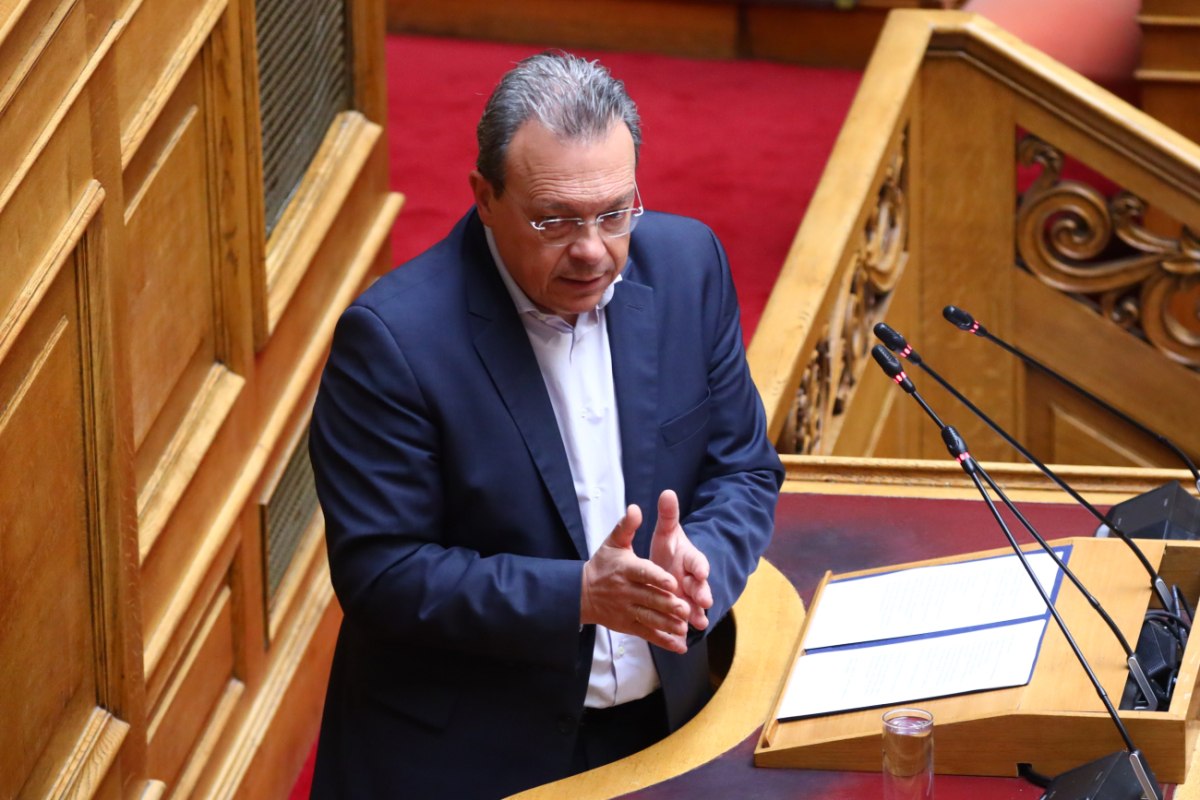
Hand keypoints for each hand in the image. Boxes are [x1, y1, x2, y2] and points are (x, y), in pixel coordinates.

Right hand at [581, 504, 692, 652]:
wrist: (581, 592)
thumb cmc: (602, 564)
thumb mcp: (613, 542)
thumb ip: (626, 526)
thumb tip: (636, 508)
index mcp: (625, 569)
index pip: (643, 573)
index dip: (657, 578)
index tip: (672, 582)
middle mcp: (625, 591)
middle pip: (649, 598)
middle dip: (667, 604)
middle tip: (685, 608)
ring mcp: (626, 610)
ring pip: (649, 618)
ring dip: (667, 624)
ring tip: (684, 627)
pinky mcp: (628, 625)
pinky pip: (647, 634)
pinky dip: (663, 641)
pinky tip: (680, 645)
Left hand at [650, 490, 711, 630]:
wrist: (670, 565)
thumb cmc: (669, 547)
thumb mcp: (667, 531)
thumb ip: (668, 515)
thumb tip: (667, 493)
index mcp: (691, 559)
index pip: (698, 561)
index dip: (700, 567)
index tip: (701, 571)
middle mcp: (694, 579)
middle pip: (700, 586)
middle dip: (703, 593)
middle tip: (706, 601)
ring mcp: (689, 596)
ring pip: (695, 606)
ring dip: (697, 614)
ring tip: (699, 624)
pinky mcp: (683, 609)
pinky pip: (685, 620)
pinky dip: (685, 629)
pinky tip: (684, 640)